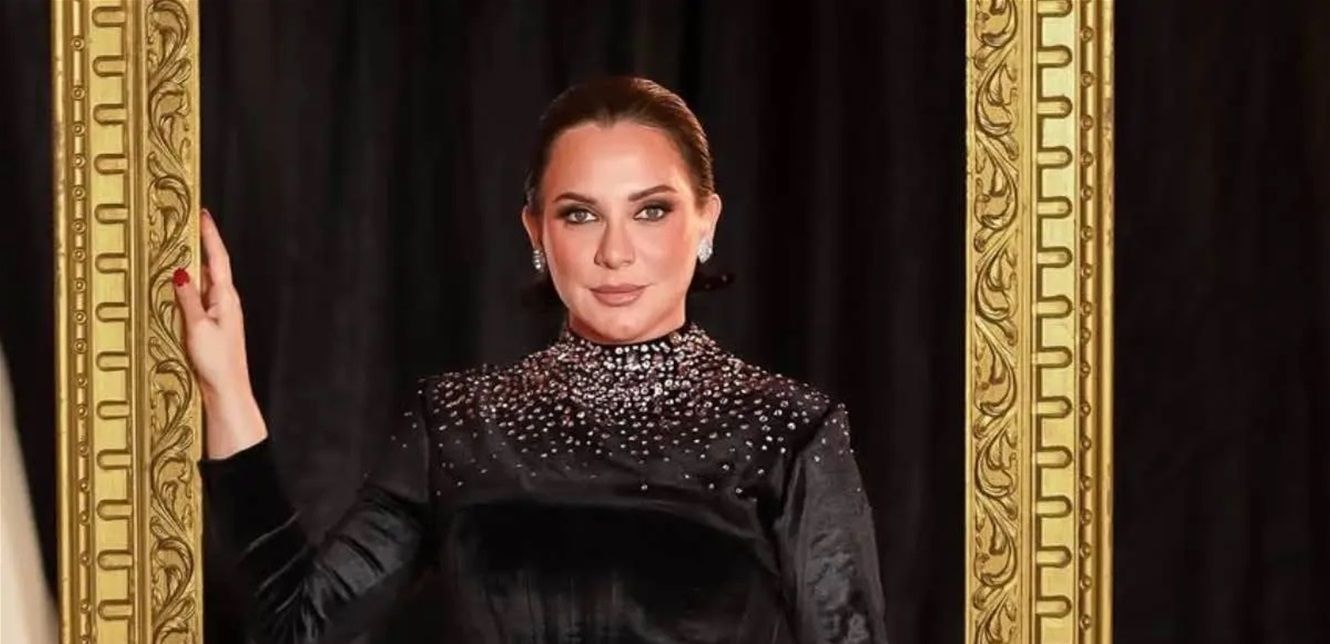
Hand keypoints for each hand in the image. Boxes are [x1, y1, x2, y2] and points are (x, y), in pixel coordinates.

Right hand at [173, 209, 266, 457]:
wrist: (227, 391)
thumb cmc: (216, 362)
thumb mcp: (197, 327)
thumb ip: (188, 298)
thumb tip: (181, 271)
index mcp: (226, 297)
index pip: (218, 258)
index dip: (210, 235)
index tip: (202, 213)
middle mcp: (226, 302)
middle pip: (212, 266)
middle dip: (201, 243)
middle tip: (188, 222)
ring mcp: (221, 313)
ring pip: (205, 281)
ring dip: (194, 264)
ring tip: (180, 245)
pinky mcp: (214, 325)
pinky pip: (200, 297)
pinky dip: (191, 285)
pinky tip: (180, 284)